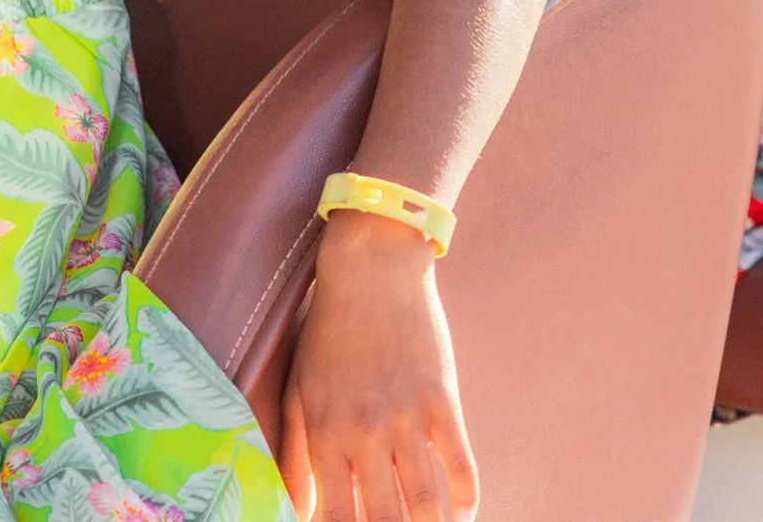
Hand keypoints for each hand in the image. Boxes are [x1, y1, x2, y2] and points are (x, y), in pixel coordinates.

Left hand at [279, 212, 477, 521]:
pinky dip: (467, 502)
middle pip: (385, 520)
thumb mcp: (299, 387)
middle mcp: (364, 430)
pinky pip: (462, 468)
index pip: (335, 518)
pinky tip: (462, 514)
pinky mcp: (442, 399)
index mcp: (323, 431)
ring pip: (427, 505)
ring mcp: (406, 416)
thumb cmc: (328, 330)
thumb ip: (295, 453)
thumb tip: (297, 509)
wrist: (371, 266)